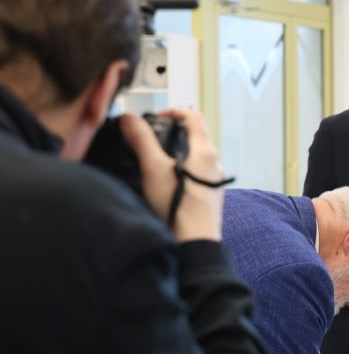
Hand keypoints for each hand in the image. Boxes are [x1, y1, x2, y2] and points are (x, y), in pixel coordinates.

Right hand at [120, 109, 224, 241]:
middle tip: (148, 139)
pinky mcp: (210, 195)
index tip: (154, 117)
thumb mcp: (153, 168)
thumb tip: (129, 118)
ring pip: (194, 156)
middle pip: (193, 136)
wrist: (194, 243)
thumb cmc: (178, 206)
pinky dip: (180, 169)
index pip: (193, 116)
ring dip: (174, 152)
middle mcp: (215, 163)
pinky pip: (195, 173)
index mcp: (205, 151)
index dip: (173, 111)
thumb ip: (141, 140)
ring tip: (152, 161)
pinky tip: (164, 181)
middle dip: (170, 133)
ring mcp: (214, 180)